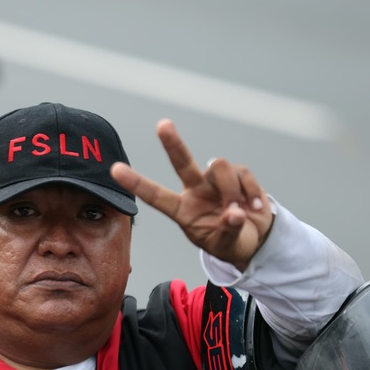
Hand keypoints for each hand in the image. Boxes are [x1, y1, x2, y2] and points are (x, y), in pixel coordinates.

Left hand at [111, 119, 273, 269]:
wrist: (254, 240)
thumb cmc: (230, 242)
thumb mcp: (226, 244)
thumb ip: (229, 230)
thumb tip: (235, 214)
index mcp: (182, 210)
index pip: (155, 196)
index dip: (136, 183)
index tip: (115, 170)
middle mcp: (195, 190)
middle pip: (181, 162)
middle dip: (173, 143)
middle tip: (163, 125)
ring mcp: (215, 181)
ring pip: (220, 166)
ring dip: (232, 190)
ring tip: (239, 211)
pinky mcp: (238, 174)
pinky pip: (243, 173)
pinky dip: (252, 192)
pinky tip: (254, 207)